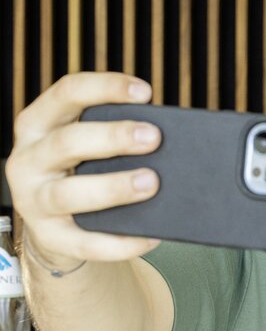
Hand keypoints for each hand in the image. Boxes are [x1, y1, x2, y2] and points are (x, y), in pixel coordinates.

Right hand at [7, 72, 162, 267]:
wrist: (56, 224)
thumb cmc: (85, 169)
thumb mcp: (88, 145)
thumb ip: (116, 135)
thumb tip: (173, 138)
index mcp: (39, 123)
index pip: (67, 92)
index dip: (106, 87)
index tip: (146, 92)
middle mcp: (28, 158)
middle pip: (68, 142)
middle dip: (113, 137)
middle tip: (154, 137)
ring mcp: (33, 200)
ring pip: (69, 193)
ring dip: (113, 187)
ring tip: (151, 183)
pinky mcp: (49, 237)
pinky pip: (85, 242)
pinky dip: (120, 242)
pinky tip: (152, 236)